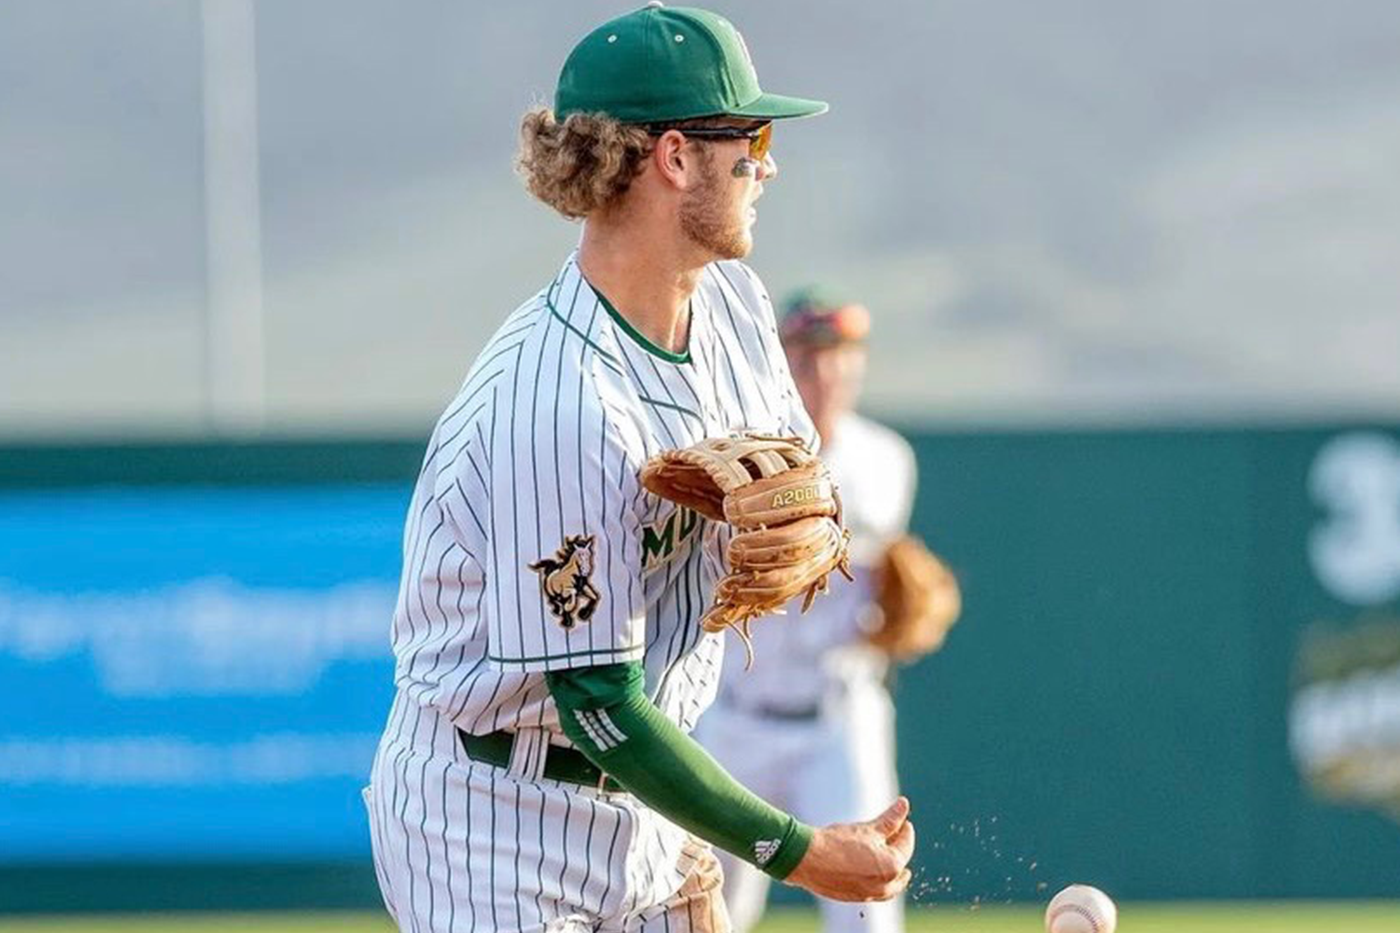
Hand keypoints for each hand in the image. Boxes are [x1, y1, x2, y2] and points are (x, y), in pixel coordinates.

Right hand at [785, 797, 914, 901]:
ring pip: (888, 882)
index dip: (905, 830)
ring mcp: (869, 894)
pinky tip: (869, 866)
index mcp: (892, 867)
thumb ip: (890, 819)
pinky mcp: (854, 898)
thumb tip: (904, 804)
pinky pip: (873, 889)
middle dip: (899, 849)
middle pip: (899, 866)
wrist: (807, 860)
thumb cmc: (838, 842)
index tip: (903, 820)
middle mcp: (884, 886)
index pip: (905, 846)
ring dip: (889, 866)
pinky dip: (876, 877)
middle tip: (896, 834)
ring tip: (885, 851)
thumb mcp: (867, 829)